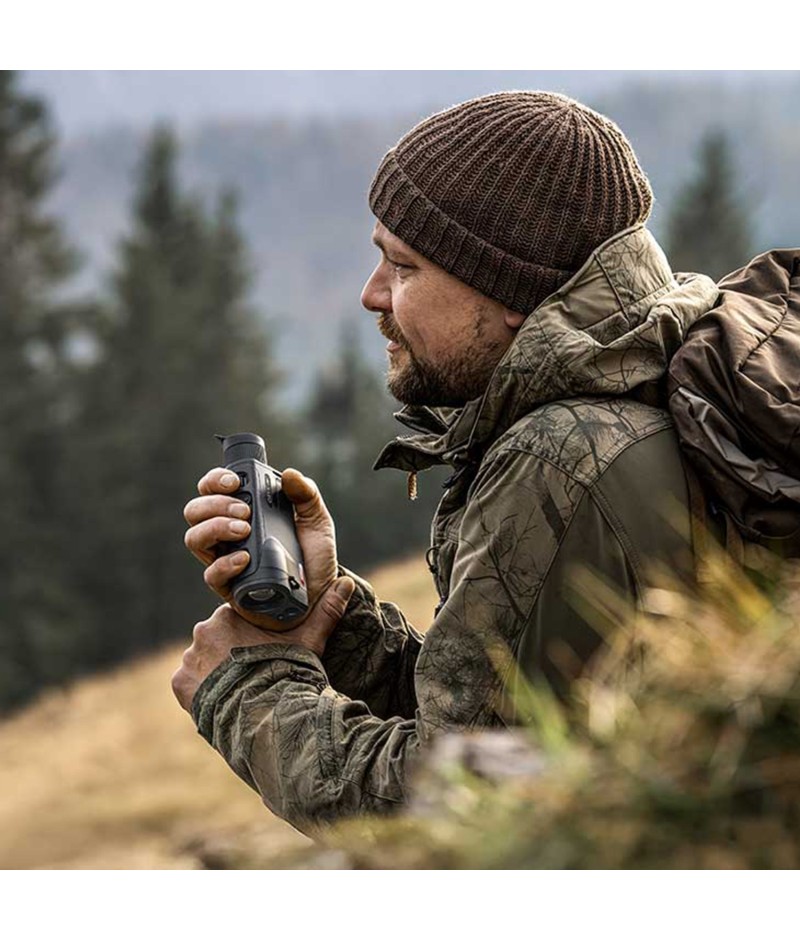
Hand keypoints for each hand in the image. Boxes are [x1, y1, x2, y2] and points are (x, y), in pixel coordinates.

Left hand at [171, 577, 354, 712]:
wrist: (268, 712)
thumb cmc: (289, 670)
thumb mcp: (310, 638)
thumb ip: (326, 609)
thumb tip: (347, 582)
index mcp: (230, 615)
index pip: (235, 621)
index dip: (248, 638)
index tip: (261, 652)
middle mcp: (204, 630)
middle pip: (215, 640)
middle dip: (229, 654)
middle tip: (249, 672)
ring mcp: (189, 658)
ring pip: (201, 661)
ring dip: (213, 672)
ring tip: (236, 689)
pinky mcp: (180, 683)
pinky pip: (188, 684)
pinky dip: (200, 690)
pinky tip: (220, 699)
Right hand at [182, 466, 338, 630]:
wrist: (320, 594)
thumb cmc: (313, 556)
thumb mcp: (316, 521)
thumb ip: (306, 494)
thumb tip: (289, 474)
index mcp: (244, 511)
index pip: (212, 488)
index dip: (215, 480)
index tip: (235, 482)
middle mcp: (227, 533)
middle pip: (195, 511)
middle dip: (215, 504)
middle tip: (246, 511)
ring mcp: (225, 559)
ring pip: (194, 538)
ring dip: (215, 528)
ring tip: (244, 530)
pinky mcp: (229, 586)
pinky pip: (211, 574)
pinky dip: (225, 563)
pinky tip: (245, 558)